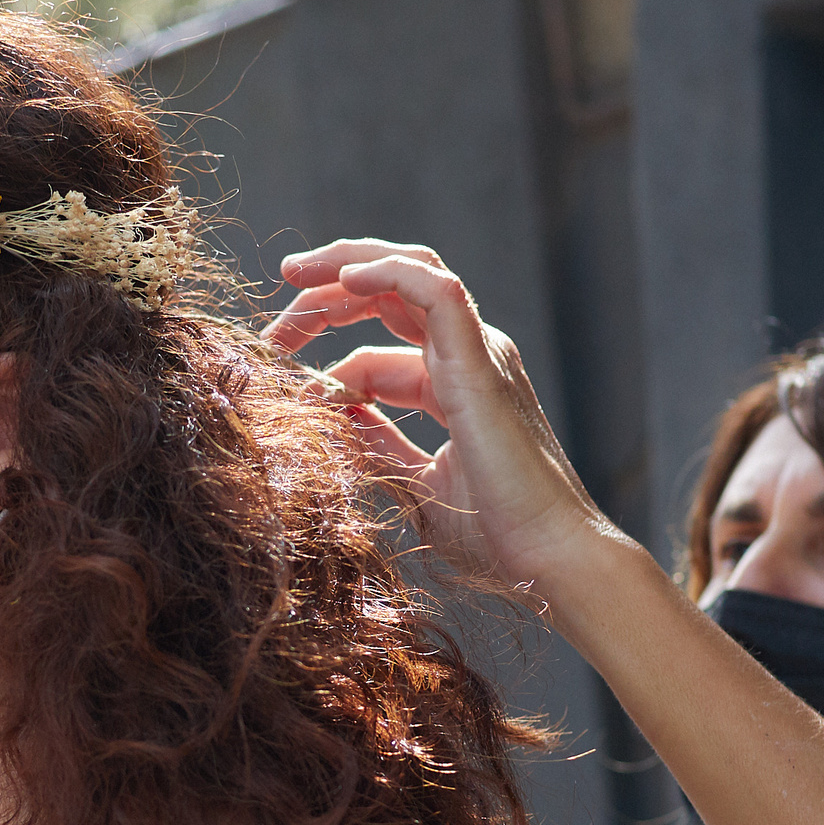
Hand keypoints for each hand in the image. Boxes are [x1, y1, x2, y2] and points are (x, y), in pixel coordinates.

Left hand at [269, 239, 620, 589]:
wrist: (550, 560)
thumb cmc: (495, 535)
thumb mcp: (416, 485)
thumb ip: (377, 446)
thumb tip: (329, 416)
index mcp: (455, 385)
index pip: (374, 354)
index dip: (321, 368)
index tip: (278, 392)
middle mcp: (470, 356)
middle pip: (389, 295)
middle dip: (325, 296)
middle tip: (273, 317)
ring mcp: (480, 353)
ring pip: (411, 271)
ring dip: (346, 264)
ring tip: (294, 274)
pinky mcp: (481, 362)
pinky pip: (435, 289)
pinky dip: (389, 271)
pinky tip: (343, 278)